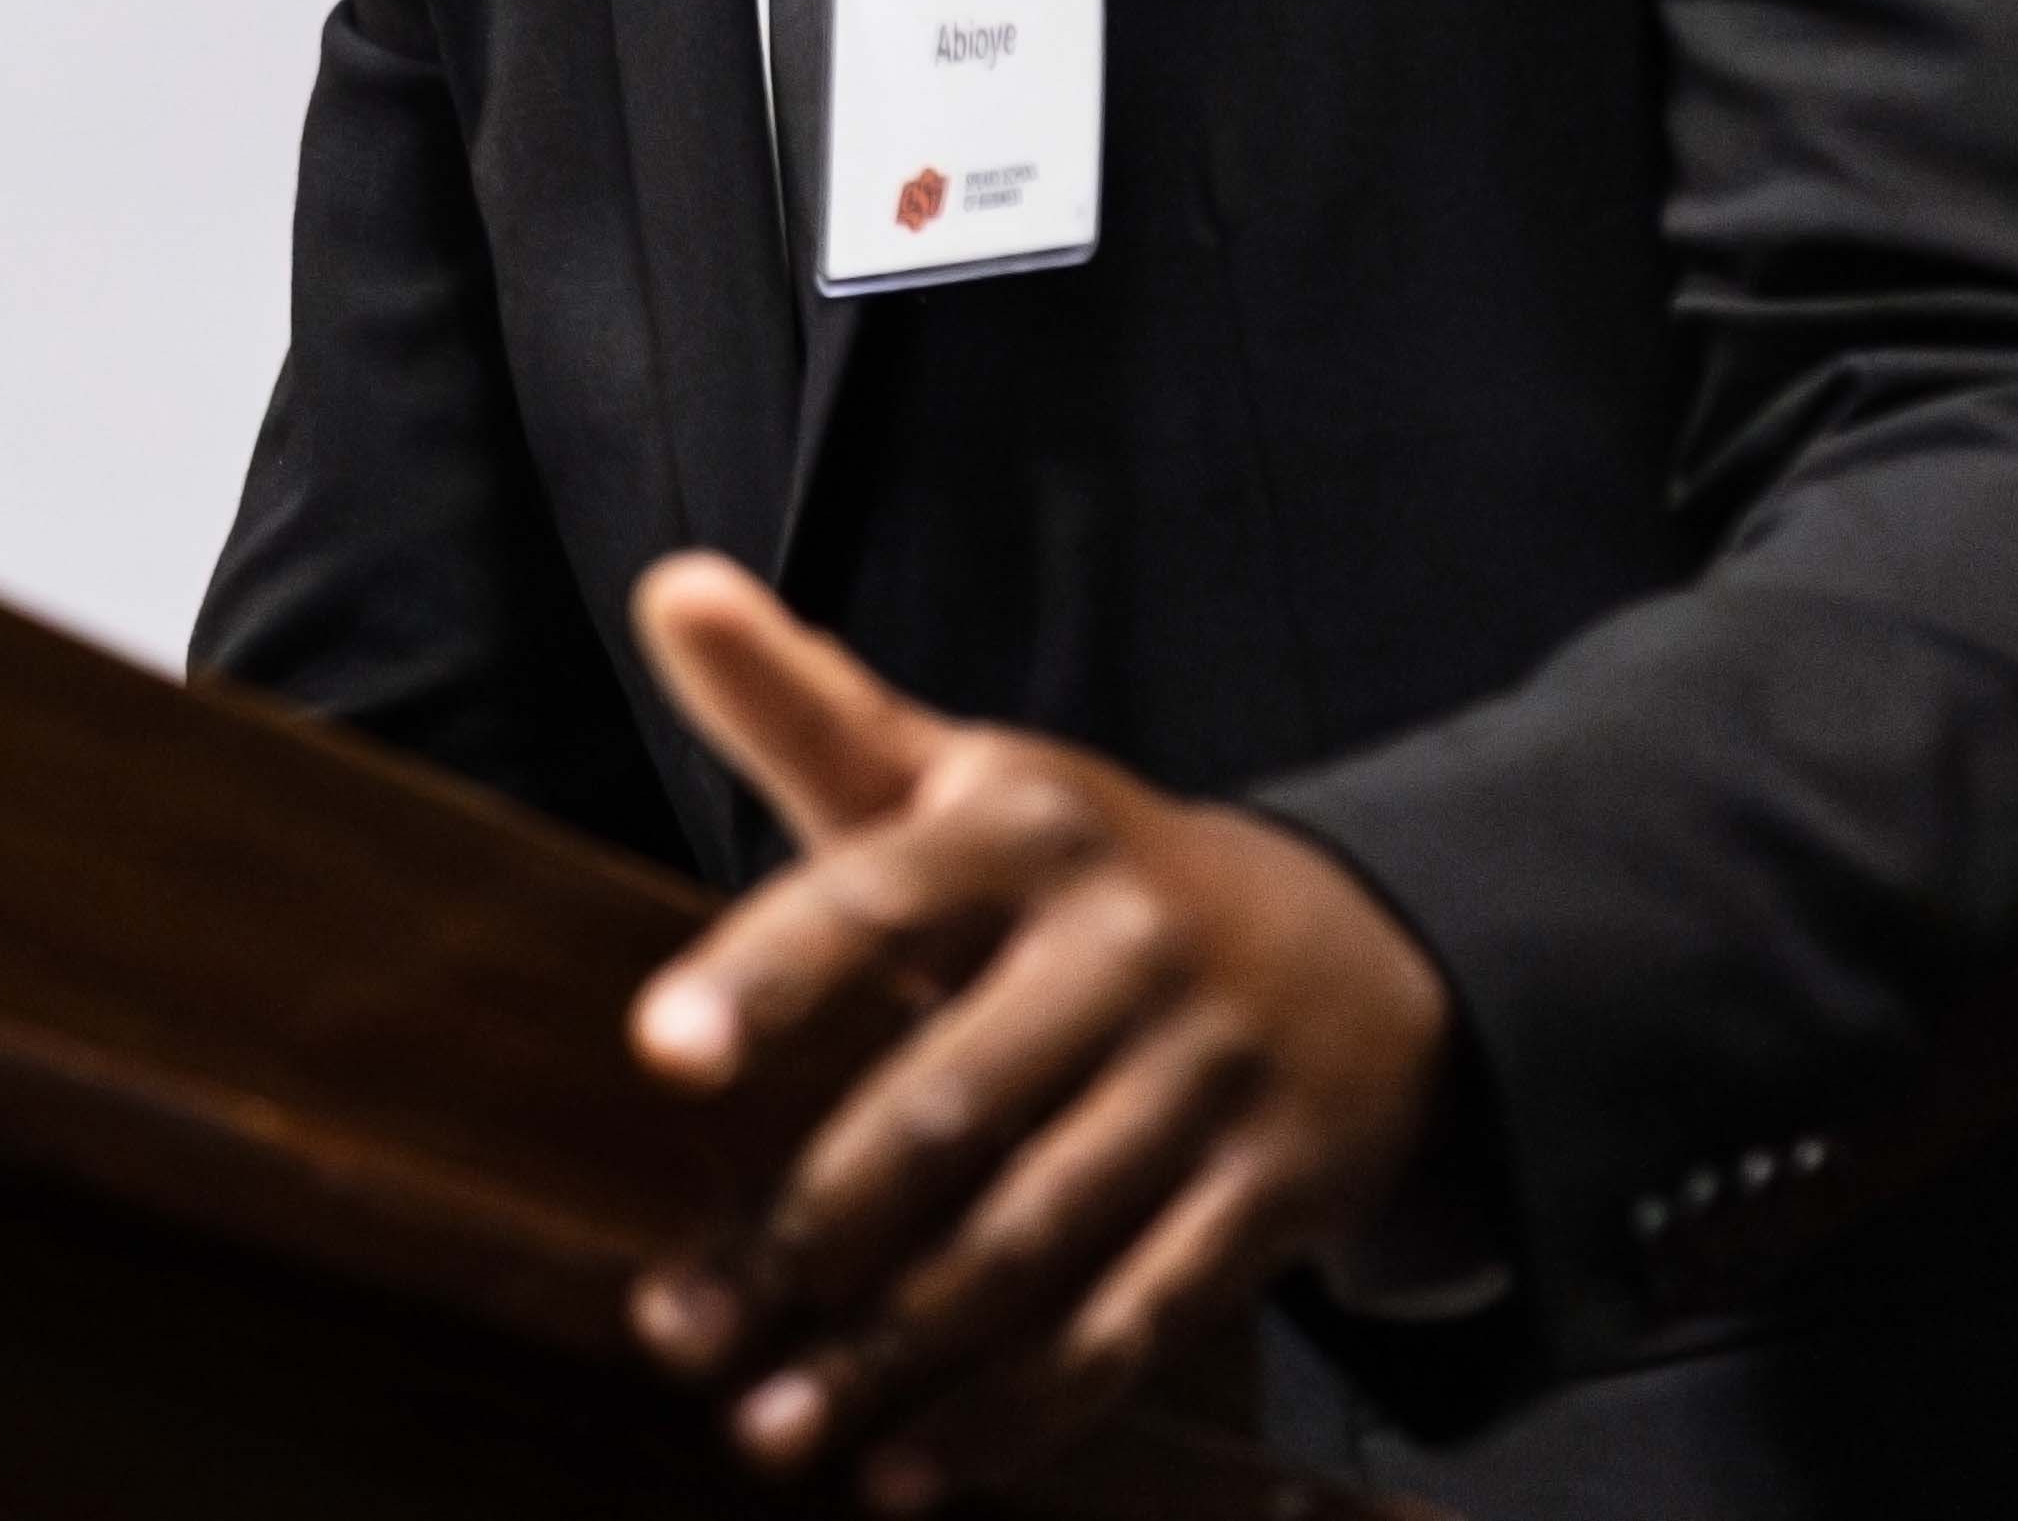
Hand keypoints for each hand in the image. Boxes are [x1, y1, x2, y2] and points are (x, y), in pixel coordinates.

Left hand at [618, 551, 1449, 1506]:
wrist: (1358, 945)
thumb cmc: (1078, 870)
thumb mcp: (958, 777)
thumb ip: (807, 707)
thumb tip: (669, 585)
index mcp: (1029, 824)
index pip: (882, 893)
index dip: (773, 969)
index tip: (659, 1049)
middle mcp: (1127, 944)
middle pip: (950, 1106)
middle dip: (804, 1228)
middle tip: (674, 1327)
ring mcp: (1211, 1078)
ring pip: (1034, 1239)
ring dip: (892, 1349)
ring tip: (762, 1428)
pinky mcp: (1274, 1199)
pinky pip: (1133, 1323)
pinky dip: (1018, 1410)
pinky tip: (908, 1470)